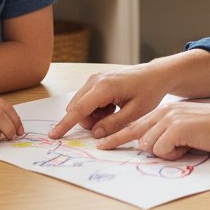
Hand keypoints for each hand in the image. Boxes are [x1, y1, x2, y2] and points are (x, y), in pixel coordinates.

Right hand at [48, 63, 170, 139]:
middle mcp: (95, 80)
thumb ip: (114, 124)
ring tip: (114, 113)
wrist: (155, 75)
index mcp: (105, 87)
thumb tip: (95, 133)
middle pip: (77, 108)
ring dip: (93, 116)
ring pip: (81, 105)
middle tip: (111, 122)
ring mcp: (95, 79)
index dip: (66, 124)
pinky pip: (87, 101)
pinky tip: (112, 108)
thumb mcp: (135, 113)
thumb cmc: (149, 91)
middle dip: (89, 122)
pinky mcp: (96, 81)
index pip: (79, 109)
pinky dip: (96, 109)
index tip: (53, 135)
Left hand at [96, 101, 209, 158]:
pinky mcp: (176, 128)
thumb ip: (167, 134)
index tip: (102, 143)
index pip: (136, 125)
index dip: (118, 136)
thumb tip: (151, 146)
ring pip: (149, 145)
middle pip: (136, 133)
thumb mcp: (185, 128)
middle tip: (101, 148)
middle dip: (119, 142)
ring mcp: (169, 119)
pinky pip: (162, 150)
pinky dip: (174, 154)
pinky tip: (188, 147)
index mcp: (165, 111)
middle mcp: (164, 112)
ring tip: (184, 147)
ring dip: (165, 152)